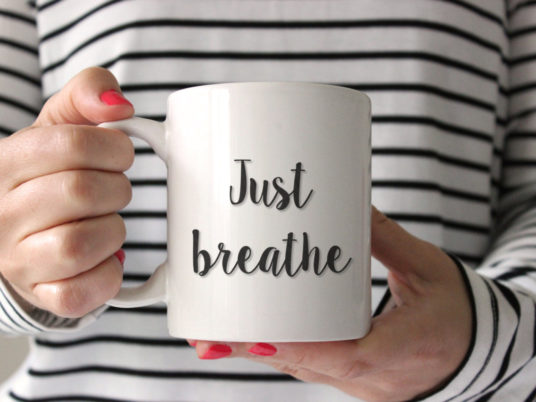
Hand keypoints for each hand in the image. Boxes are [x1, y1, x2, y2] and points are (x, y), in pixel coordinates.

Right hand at [0, 67, 133, 317]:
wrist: (18, 232)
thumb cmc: (46, 175)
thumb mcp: (58, 125)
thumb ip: (86, 94)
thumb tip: (119, 105)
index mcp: (5, 163)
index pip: (73, 144)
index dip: (115, 148)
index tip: (118, 156)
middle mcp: (1, 213)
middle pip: (82, 192)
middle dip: (117, 189)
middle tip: (114, 190)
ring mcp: (16, 260)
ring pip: (81, 244)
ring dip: (112, 230)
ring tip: (104, 223)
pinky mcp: (40, 295)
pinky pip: (81, 293)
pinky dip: (106, 274)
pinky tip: (103, 258)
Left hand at [189, 206, 472, 401]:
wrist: (477, 347)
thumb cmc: (457, 309)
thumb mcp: (428, 268)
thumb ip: (387, 238)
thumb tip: (350, 205)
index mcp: (408, 348)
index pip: (349, 357)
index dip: (301, 349)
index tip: (258, 338)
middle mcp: (380, 378)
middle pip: (310, 368)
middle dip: (258, 351)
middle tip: (210, 336)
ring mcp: (367, 386)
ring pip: (305, 372)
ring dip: (261, 356)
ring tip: (215, 338)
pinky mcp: (357, 381)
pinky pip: (312, 370)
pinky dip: (280, 356)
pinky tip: (250, 343)